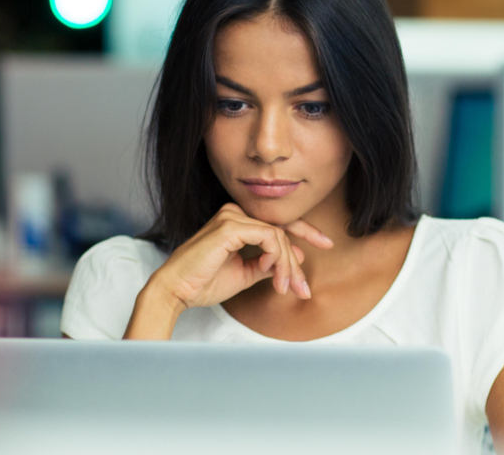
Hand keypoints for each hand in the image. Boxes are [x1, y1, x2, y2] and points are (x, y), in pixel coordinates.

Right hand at [150, 203, 333, 307]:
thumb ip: (267, 264)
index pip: (277, 224)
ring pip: (279, 237)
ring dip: (287, 266)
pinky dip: (278, 258)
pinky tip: (274, 276)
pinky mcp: (231, 226)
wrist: (176, 291)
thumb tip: (295, 259)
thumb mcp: (245, 273)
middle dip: (297, 261)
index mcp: (237, 221)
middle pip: (282, 230)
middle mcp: (235, 213)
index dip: (306, 232)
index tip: (326, 244)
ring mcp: (233, 216)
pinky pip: (271, 238)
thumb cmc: (203, 283)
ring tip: (285, 288)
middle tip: (305, 287)